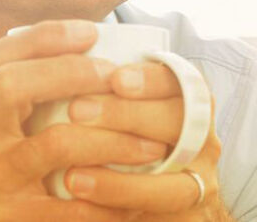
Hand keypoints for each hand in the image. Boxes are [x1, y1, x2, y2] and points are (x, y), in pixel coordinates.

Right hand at [0, 21, 167, 221]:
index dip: (43, 37)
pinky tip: (137, 195)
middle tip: (114, 73)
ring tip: (151, 142)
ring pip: (54, 143)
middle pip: (12, 85)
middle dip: (69, 71)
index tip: (89, 31)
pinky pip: (72, 205)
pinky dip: (110, 198)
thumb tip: (86, 52)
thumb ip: (23, 94)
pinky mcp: (13, 218)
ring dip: (110, 139)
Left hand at [66, 62, 222, 220]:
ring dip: (120, 181)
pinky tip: (83, 203)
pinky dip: (118, 211)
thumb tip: (63, 59)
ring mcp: (199, 182)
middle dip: (127, 116)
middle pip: (178, 124)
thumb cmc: (131, 131)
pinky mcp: (186, 217)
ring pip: (172, 185)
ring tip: (72, 177)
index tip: (115, 78)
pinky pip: (158, 219)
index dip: (150, 79)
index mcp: (187, 101)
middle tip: (77, 111)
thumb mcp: (126, 103)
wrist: (165, 195)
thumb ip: (108, 86)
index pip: (178, 81)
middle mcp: (201, 139)